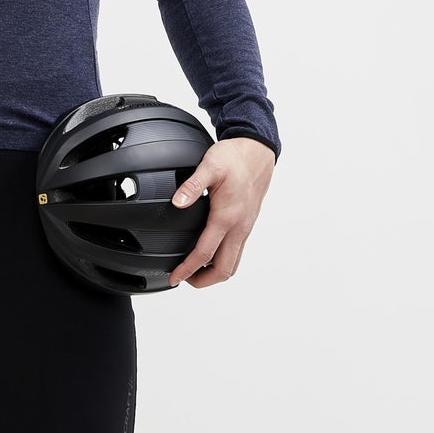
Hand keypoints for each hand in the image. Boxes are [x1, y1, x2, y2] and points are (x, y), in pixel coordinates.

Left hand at [166, 137, 274, 288]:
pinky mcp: (247, 224)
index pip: (205, 254)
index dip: (187, 270)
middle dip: (203, 280)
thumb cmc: (235, 158)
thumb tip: (177, 202)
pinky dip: (222, 260)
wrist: (258, 152)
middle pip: (224, 269)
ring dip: (214, 272)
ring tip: (194, 270)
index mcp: (227, 217)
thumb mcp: (210, 165)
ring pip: (233, 263)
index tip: (174, 277)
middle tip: (184, 278)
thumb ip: (192, 186)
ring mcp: (245, 228)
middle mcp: (239, 227)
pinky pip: (236, 252)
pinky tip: (209, 252)